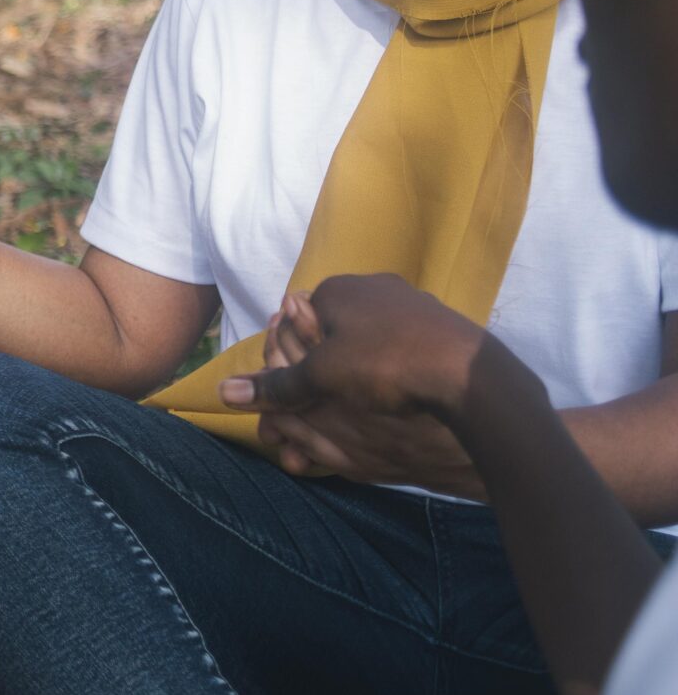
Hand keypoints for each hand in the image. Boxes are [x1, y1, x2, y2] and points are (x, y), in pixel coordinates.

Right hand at [220, 275, 491, 489]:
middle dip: (326, 367)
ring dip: (362, 371)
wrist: (470, 376)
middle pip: (335, 329)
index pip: (298, 318)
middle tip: (328, 404)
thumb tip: (223, 393)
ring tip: (366, 407)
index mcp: (339, 288)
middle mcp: (375, 286)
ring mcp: (415, 304)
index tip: (301, 391)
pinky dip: (397, 372)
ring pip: (372, 340)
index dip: (293, 357)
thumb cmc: (384, 365)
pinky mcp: (445, 326)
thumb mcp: (320, 378)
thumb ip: (275, 386)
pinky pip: (405, 348)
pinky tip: (403, 399)